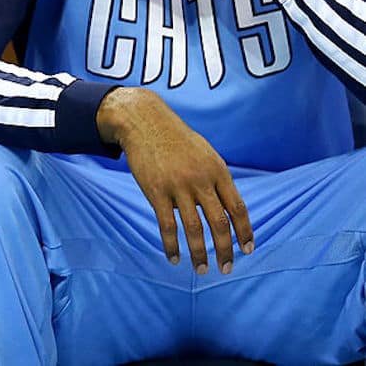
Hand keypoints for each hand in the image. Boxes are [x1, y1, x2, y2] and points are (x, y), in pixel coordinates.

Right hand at [97, 88, 253, 273]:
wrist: (144, 121)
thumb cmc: (175, 139)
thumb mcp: (205, 153)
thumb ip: (216, 179)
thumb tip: (225, 207)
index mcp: (217, 171)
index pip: (238, 207)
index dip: (245, 231)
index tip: (248, 250)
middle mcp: (201, 180)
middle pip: (219, 222)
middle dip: (225, 250)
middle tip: (227, 269)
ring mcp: (178, 186)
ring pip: (194, 228)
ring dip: (200, 253)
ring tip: (201, 270)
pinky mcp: (156, 191)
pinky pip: (167, 225)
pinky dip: (171, 245)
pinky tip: (174, 258)